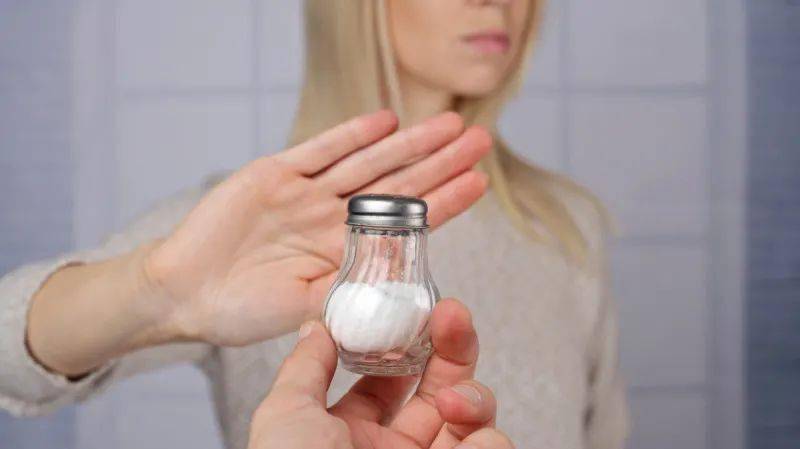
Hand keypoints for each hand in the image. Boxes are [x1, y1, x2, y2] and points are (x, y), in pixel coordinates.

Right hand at [145, 110, 490, 344]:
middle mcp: (332, 217)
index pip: (407, 222)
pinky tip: (386, 122)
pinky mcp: (275, 174)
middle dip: (440, 162)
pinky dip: (351, 136)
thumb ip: (350, 296)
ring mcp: (306, 193)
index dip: (445, 201)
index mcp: (346, 251)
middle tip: (480, 140)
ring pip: (367, 162)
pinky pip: (319, 151)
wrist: (183, 292)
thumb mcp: (306, 311)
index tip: (480, 182)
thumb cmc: (243, 309)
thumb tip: (403, 298)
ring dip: (408, 143)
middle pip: (397, 184)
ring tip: (449, 124)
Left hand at [247, 299, 514, 448]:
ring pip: (475, 415)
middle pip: (439, 385)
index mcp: (351, 435)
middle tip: (452, 315)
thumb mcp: (285, 416)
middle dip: (450, 346)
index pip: (389, 379)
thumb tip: (318, 326)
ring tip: (454, 403)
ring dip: (471, 396)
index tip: (416, 311)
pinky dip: (486, 440)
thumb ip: (306, 366)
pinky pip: (494, 446)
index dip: (405, 343)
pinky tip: (467, 443)